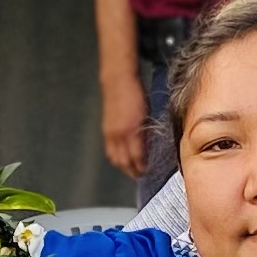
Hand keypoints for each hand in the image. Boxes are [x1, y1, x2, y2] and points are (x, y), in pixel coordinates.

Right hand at [101, 67, 151, 181]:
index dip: (143, 167)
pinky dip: (117, 158)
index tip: (150, 172)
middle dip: (133, 171)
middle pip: (124, 161)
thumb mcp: (147, 112)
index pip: (137, 156)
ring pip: (115, 158)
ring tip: (133, 171)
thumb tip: (151, 147)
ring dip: (124, 167)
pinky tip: (123, 160)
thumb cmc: (136, 94)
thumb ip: (147, 131)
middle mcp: (119, 134)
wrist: (118, 81)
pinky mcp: (106, 131)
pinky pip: (110, 151)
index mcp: (132, 129)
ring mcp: (110, 133)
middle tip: (143, 176)